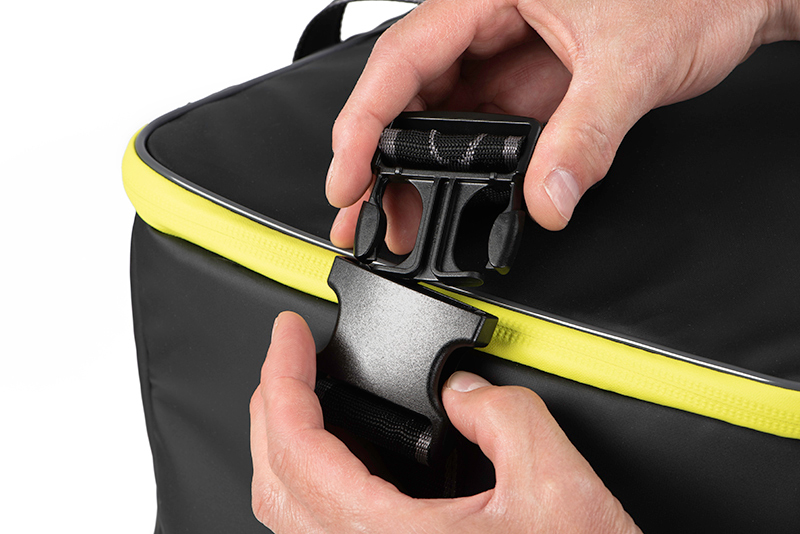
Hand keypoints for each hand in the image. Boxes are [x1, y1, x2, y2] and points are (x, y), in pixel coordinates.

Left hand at [250, 311, 640, 532]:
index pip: (298, 446)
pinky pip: (319, 531)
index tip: (288, 336)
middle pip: (274, 479)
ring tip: (302, 397)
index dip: (282, 379)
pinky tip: (339, 458)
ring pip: (290, 511)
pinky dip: (311, 481)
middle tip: (287, 359)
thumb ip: (503, 414)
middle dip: (271, 405)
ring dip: (286, 444)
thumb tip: (461, 389)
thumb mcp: (558, 486)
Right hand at [326, 0, 798, 251]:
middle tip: (359, 213)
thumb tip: (546, 199)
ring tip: (391, 218)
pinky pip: (473, 129)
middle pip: (405, 93)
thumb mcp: (631, 64)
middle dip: (375, 157)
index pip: (402, 59)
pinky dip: (451, 168)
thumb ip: (585, 135)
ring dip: (408, 169)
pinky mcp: (523, 85)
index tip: (348, 176)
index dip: (365, 121)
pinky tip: (439, 198)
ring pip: (433, 115)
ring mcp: (502, 55)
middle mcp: (486, 21)